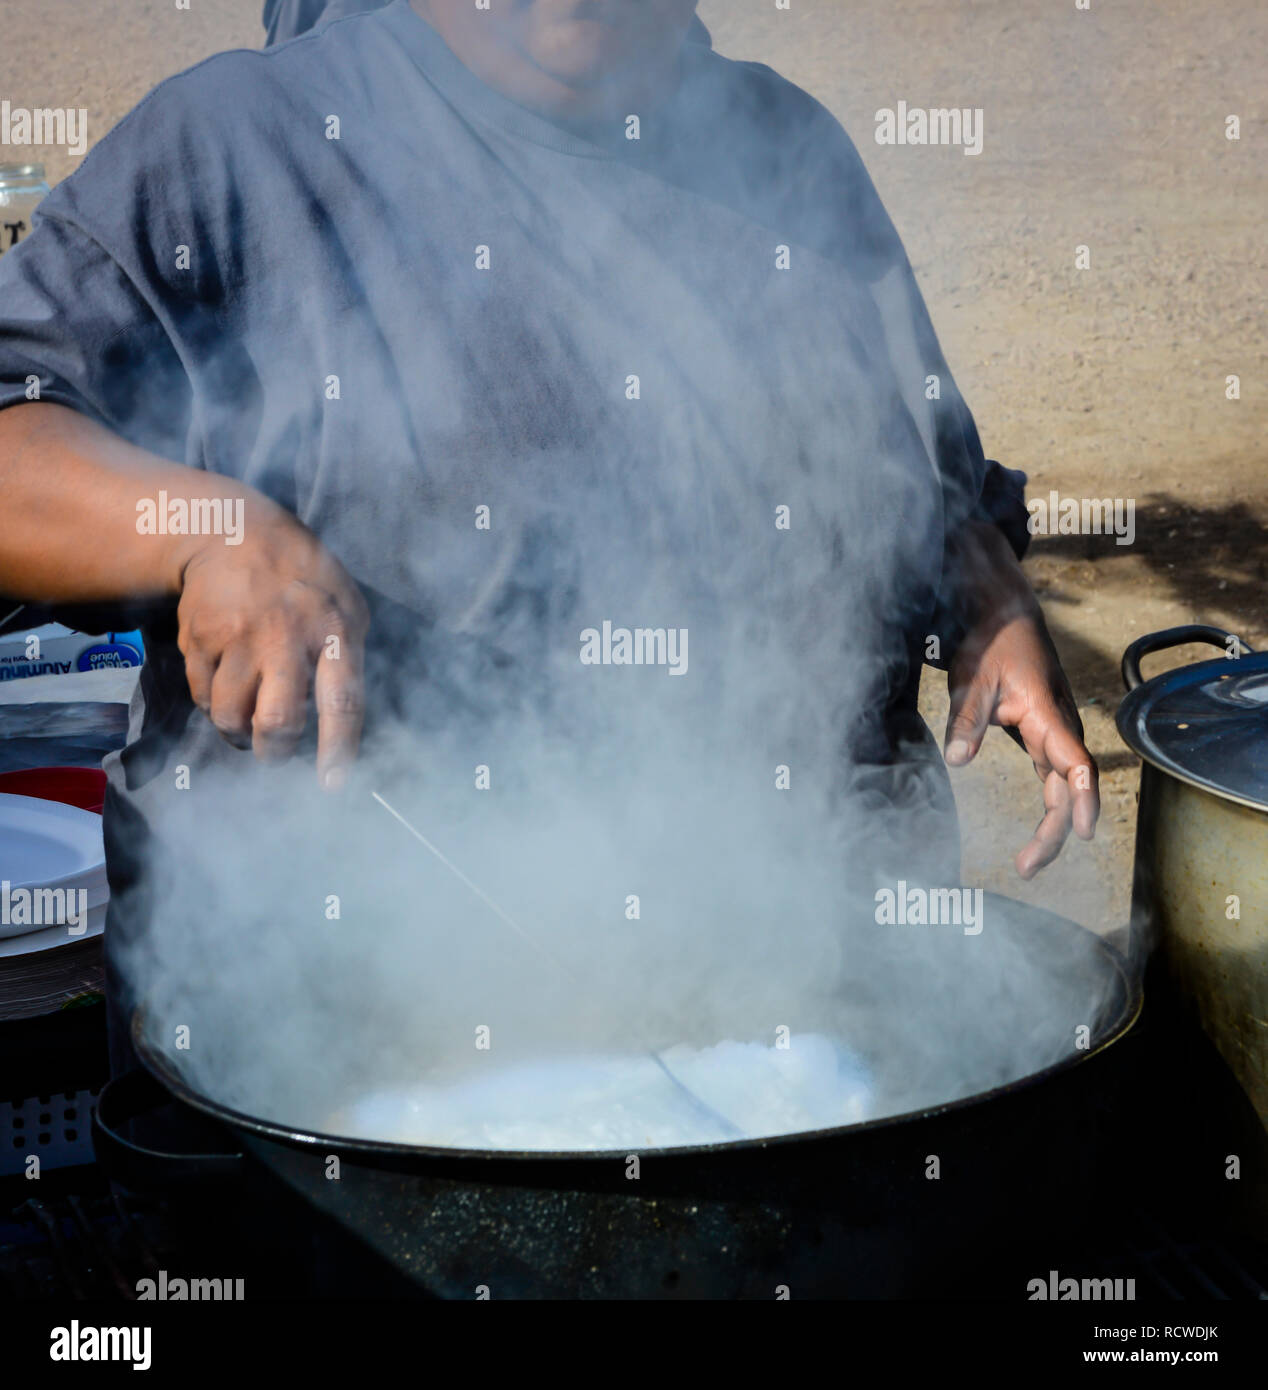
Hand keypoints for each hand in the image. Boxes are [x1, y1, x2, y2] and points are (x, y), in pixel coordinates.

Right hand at [176, 504, 367, 788]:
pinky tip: (226, 685)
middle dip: (275, 751)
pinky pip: (201, 697)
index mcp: (334, 630)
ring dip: (239, 731)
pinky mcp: (197, 638)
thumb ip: (350, 661)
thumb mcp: (347, 606)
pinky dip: (212, 704)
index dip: (338, 750)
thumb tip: (345, 725)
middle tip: (276, 750)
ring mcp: (236, 638)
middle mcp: (285, 637)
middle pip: (276, 722)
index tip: (333, 784)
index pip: (342, 702)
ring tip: (248, 719)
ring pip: (230, 717)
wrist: (232, 531)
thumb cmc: (305, 578)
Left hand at [944, 606, 1098, 879]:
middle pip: (1069, 788)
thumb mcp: (972, 678)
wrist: (1006, 618)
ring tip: (1028, 863)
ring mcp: (1054, 733)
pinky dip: (1051, 808)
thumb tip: (957, 760)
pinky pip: (1054, 779)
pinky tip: (1040, 834)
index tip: (1081, 833)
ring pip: (1063, 787)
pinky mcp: (1043, 736)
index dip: (1082, 801)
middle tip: (1026, 867)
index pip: (1075, 765)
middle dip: (1056, 831)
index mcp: (1048, 715)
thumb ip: (966, 719)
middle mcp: (1060, 728)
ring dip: (1053, 825)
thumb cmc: (992, 645)